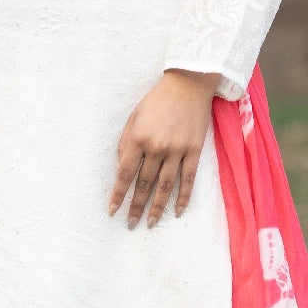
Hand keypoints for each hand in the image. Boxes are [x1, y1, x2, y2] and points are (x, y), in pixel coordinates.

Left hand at [110, 69, 218, 228]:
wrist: (189, 84)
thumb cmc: (157, 100)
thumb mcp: (134, 116)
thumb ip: (126, 142)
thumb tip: (122, 166)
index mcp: (138, 138)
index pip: (125, 173)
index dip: (118, 194)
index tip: (112, 210)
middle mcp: (157, 147)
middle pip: (144, 184)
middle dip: (136, 206)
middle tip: (130, 223)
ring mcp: (177, 150)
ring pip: (165, 186)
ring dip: (157, 207)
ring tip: (151, 223)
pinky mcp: (194, 150)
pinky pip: (188, 179)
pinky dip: (184, 197)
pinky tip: (178, 211)